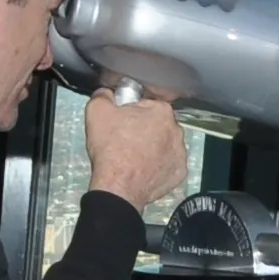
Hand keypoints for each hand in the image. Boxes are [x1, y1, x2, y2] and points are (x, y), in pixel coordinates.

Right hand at [78, 88, 186, 208]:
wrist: (118, 187)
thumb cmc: (110, 147)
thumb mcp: (97, 111)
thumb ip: (103, 95)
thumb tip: (107, 92)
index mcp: (161, 111)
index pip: (146, 104)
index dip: (132, 112)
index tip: (121, 122)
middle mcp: (177, 130)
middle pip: (159, 124)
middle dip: (145, 129)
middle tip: (126, 140)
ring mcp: (181, 153)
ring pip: (166, 144)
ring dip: (154, 147)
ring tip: (135, 157)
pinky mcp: (180, 173)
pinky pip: (169, 165)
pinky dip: (159, 166)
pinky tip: (145, 169)